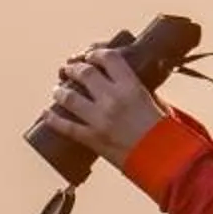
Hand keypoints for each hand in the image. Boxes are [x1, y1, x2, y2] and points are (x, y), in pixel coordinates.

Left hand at [34, 48, 164, 169]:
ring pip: (70, 97)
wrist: (164, 160)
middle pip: (84, 74)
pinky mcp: (93, 139)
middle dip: (74, 68)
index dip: (95, 53)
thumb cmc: (166, 133)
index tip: (90, 55)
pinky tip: (46, 113)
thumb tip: (129, 86)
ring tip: (56, 90)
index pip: (107, 58)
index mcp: (131, 86)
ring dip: (60, 91)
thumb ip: (139, 92)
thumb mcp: (156, 102)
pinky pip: (66, 127)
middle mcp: (113, 98)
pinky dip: (53, 119)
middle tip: (69, 69)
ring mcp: (100, 119)